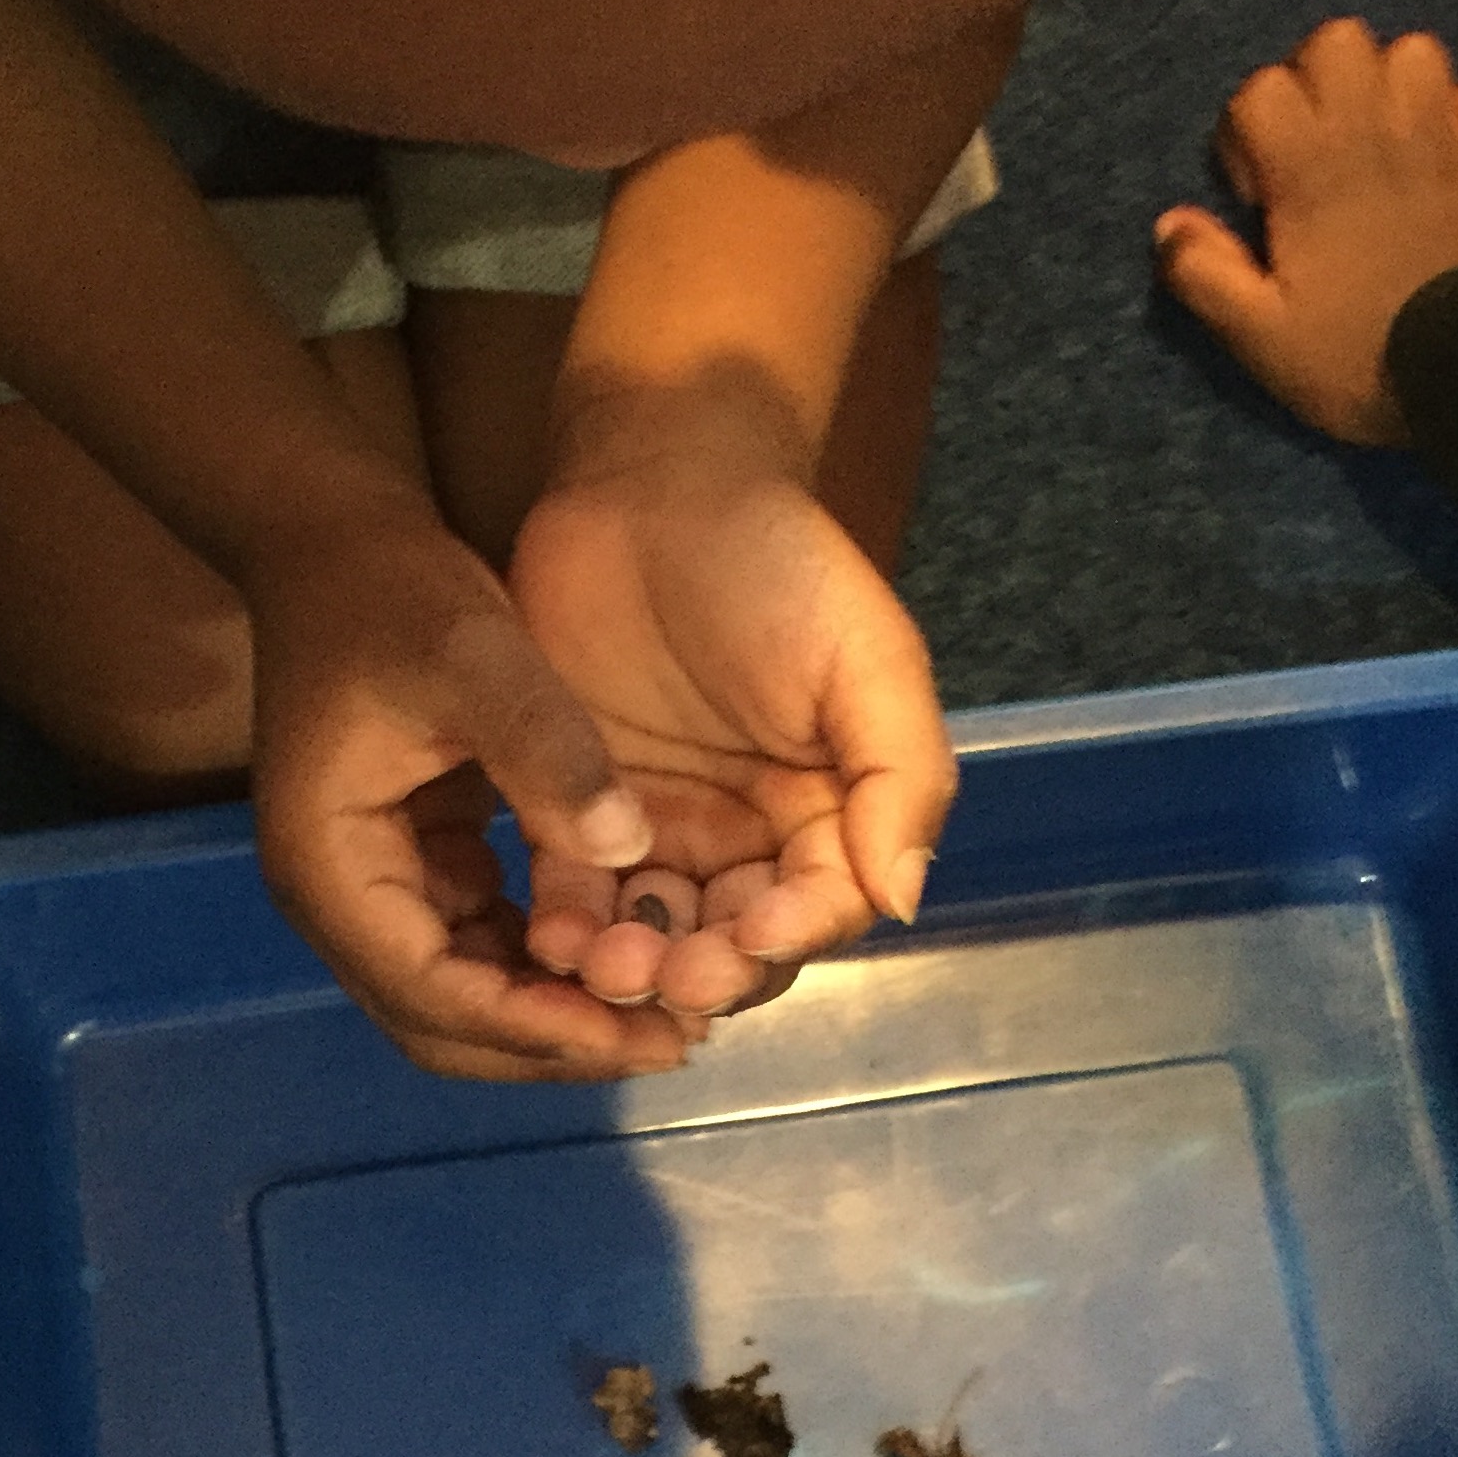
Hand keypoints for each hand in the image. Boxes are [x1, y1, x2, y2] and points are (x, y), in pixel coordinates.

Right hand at [247, 507, 703, 1080]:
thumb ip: (546, 751)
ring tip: (663, 1010)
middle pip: (441, 1024)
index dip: (537, 1026)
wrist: (336, 544)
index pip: (431, 993)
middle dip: (553, 1043)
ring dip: (556, 1012)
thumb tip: (628, 848)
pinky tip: (626, 948)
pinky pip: (478, 944)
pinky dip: (546, 962)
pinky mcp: (408, 864)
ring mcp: (370, 886)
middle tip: (669, 1041)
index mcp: (333, 866)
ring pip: (462, 997)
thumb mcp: (474, 655)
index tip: (640, 1031)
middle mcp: (340, 899)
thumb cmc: (393, 592)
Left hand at [507, 466, 955, 1019]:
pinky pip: (575, 892)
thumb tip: (904, 899)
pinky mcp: (576, 809)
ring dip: (634, 964)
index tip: (751, 937)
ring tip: (601, 963)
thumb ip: (903, 776)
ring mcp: (658, 827)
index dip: (793, 935)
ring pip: (653, 933)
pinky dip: (568, 927)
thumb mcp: (868, 657)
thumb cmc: (777, 562)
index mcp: (829, 811)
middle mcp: (747, 837)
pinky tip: (553, 937)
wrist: (652, 482)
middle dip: (704, 970)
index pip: (823, 907)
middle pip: (735, 944)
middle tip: (666, 974)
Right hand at [1155, 18, 1457, 443]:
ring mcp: (1445, 132)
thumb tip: (1169, 223)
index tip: (1259, 198)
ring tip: (1382, 145)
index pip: (1260, 90)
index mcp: (1308, 168)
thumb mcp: (1257, 335)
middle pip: (1336, 41)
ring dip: (1391, 87)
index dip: (1246, 134)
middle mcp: (1375, 129)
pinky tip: (1453, 150)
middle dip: (1315, 82)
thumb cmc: (1352, 356)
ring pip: (1413, 51)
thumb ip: (1203, 274)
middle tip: (1313, 147)